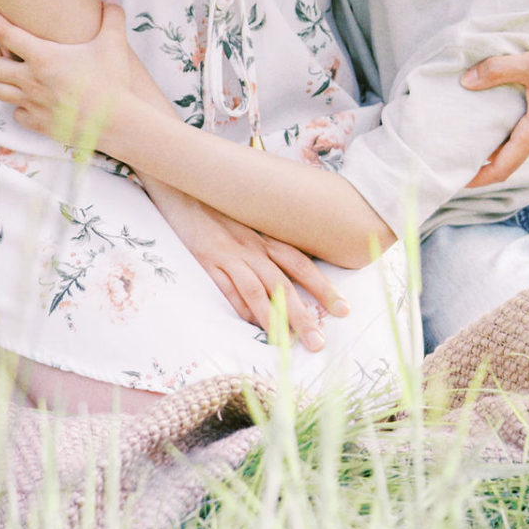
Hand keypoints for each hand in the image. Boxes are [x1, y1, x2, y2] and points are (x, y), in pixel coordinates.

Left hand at [0, 0, 147, 159]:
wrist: (118, 123)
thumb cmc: (114, 81)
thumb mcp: (114, 44)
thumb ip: (112, 17)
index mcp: (43, 56)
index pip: (4, 33)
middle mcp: (30, 80)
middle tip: (5, 52)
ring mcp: (32, 103)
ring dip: (0, 81)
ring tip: (14, 75)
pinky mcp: (37, 123)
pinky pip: (15, 113)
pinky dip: (20, 106)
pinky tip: (34, 99)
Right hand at [144, 184, 348, 349]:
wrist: (183, 184)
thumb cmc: (217, 206)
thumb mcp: (247, 221)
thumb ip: (265, 244)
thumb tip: (287, 278)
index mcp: (265, 237)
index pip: (301, 264)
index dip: (324, 288)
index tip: (344, 310)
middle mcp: (251, 246)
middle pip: (283, 284)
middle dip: (304, 315)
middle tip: (320, 342)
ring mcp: (229, 254)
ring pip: (257, 291)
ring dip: (275, 320)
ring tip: (290, 344)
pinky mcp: (206, 260)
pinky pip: (226, 289)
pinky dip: (240, 309)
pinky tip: (251, 327)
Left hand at [460, 30, 528, 187]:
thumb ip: (498, 70)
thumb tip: (466, 81)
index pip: (502, 168)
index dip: (478, 178)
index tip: (456, 180)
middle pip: (506, 157)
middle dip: (481, 156)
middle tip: (453, 149)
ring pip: (517, 143)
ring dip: (496, 141)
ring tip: (468, 130)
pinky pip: (527, 132)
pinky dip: (508, 129)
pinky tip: (494, 112)